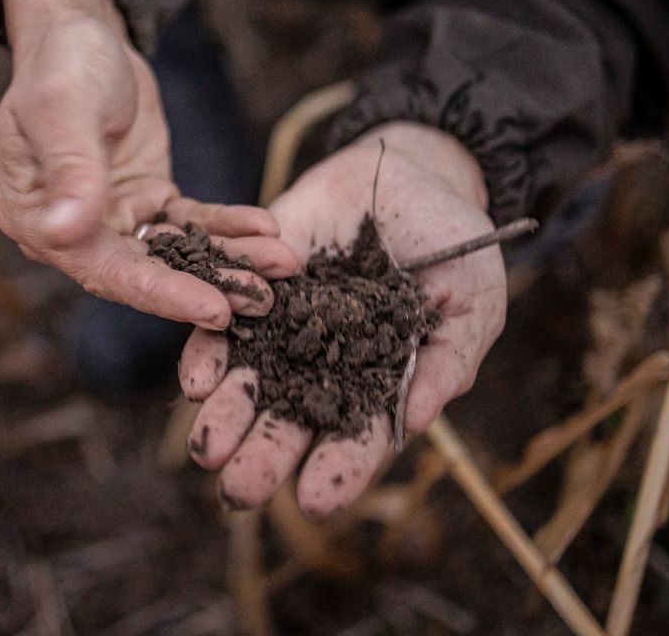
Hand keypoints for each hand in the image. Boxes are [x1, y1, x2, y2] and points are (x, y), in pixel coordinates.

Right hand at [0, 0, 296, 328]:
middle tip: (266, 300)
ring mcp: (113, 219)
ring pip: (176, 253)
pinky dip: (227, 226)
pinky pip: (191, 223)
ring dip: (229, 260)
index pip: (105, 271)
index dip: (160, 294)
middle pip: (146, 273)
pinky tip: (266, 227)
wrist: (82, 31)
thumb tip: (65, 234)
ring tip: (284, 264)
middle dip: (209, 285)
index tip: (214, 309)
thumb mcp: (64, 109)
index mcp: (36, 220)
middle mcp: (73, 232)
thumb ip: (71, 171)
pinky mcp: (146, 200)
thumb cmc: (62, 64)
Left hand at [179, 122, 506, 516]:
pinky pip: (223, 320)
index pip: (357, 435)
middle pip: (290, 419)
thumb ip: (446, 360)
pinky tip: (195, 378)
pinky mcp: (251, 282)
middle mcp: (324, 363)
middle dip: (264, 456)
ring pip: (249, 379)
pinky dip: (208, 350)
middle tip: (239, 490)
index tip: (315, 501)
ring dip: (227, 414)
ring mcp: (285, 324)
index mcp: (377, 379)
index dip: (338, 469)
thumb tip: (414, 421)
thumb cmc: (453, 240)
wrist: (406, 167)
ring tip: (206, 449)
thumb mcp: (472, 299)